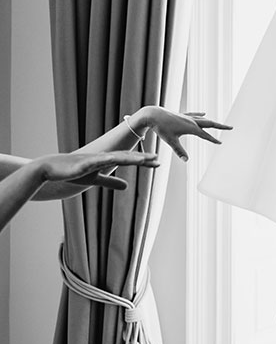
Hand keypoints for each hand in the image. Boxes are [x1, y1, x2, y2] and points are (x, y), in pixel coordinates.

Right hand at [37, 151, 158, 191]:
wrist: (50, 169)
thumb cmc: (72, 173)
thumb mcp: (95, 180)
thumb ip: (111, 182)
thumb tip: (127, 186)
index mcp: (106, 161)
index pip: (128, 160)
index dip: (142, 161)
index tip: (157, 163)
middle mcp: (102, 157)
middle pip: (126, 157)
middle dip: (141, 158)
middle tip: (157, 159)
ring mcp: (93, 159)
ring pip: (114, 158)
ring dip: (129, 158)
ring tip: (143, 159)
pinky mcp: (83, 164)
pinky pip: (96, 161)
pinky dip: (106, 160)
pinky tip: (115, 158)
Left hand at [133, 107, 231, 161]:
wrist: (153, 115)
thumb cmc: (161, 128)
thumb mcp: (171, 141)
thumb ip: (179, 151)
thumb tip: (186, 160)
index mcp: (191, 128)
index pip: (205, 135)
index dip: (213, 140)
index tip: (221, 143)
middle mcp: (192, 121)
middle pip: (210, 123)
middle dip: (220, 126)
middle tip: (231, 127)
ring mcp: (187, 117)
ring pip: (203, 119)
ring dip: (212, 122)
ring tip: (219, 124)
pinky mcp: (182, 115)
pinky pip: (194, 115)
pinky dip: (200, 115)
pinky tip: (204, 113)